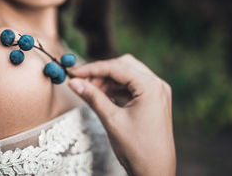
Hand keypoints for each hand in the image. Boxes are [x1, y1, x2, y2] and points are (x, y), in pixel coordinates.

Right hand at [68, 54, 175, 175]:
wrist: (155, 172)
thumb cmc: (138, 149)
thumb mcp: (111, 120)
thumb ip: (92, 97)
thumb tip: (74, 82)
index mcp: (151, 87)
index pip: (117, 68)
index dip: (93, 69)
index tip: (75, 72)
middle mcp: (157, 85)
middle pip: (124, 66)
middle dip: (102, 72)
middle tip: (82, 82)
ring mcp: (157, 93)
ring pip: (128, 75)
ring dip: (108, 80)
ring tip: (90, 91)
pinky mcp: (154, 101)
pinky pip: (133, 86)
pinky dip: (117, 88)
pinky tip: (103, 95)